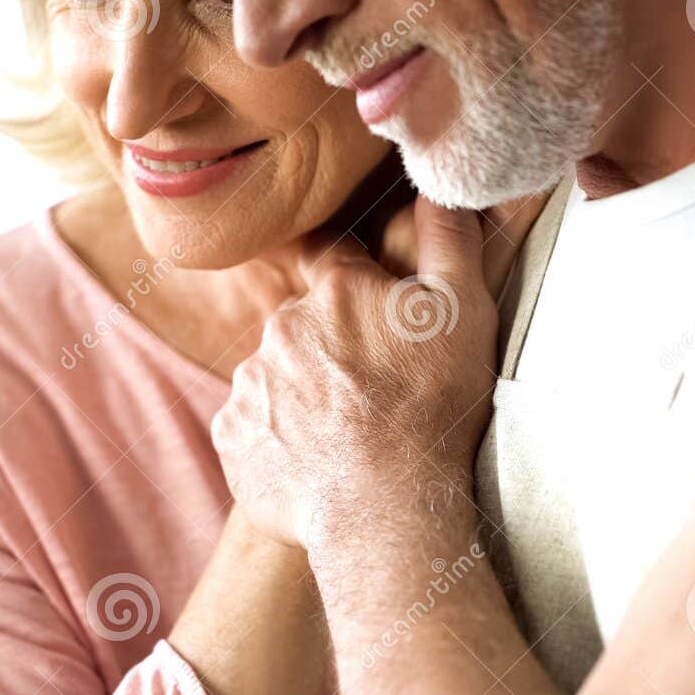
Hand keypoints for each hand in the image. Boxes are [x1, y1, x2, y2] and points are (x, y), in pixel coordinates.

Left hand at [211, 199, 497, 549]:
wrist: (383, 510)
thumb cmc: (431, 411)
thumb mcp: (463, 313)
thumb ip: (450, 239)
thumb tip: (438, 184)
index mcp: (333, 292)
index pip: (336, 261)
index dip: (359, 287)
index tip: (376, 318)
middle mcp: (278, 330)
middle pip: (306, 329)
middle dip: (334, 352)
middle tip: (375, 396)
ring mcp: (249, 387)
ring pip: (277, 380)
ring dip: (304, 400)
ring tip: (348, 440)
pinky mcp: (231, 440)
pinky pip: (254, 431)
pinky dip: (279, 444)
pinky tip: (318, 466)